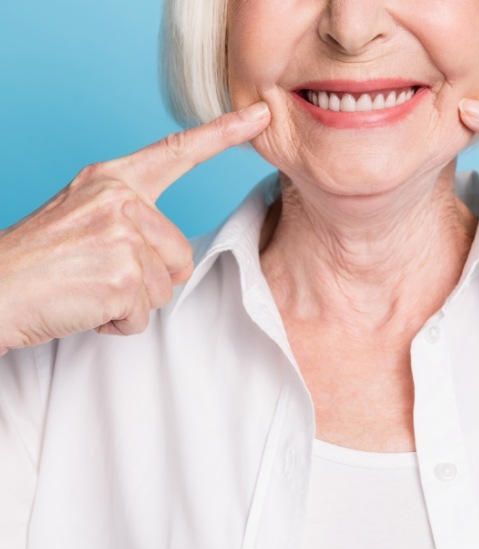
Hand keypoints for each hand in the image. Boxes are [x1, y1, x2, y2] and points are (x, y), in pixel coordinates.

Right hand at [0, 102, 270, 354]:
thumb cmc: (38, 260)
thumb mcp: (84, 218)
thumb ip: (132, 220)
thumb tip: (173, 255)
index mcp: (112, 179)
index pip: (177, 151)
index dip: (223, 134)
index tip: (260, 115)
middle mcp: (120, 199)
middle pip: (180, 253)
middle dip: (148, 278)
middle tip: (98, 274)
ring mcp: (122, 235)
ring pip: (164, 287)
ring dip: (130, 301)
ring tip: (87, 287)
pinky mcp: (122, 276)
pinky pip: (143, 315)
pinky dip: (118, 323)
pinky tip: (85, 306)